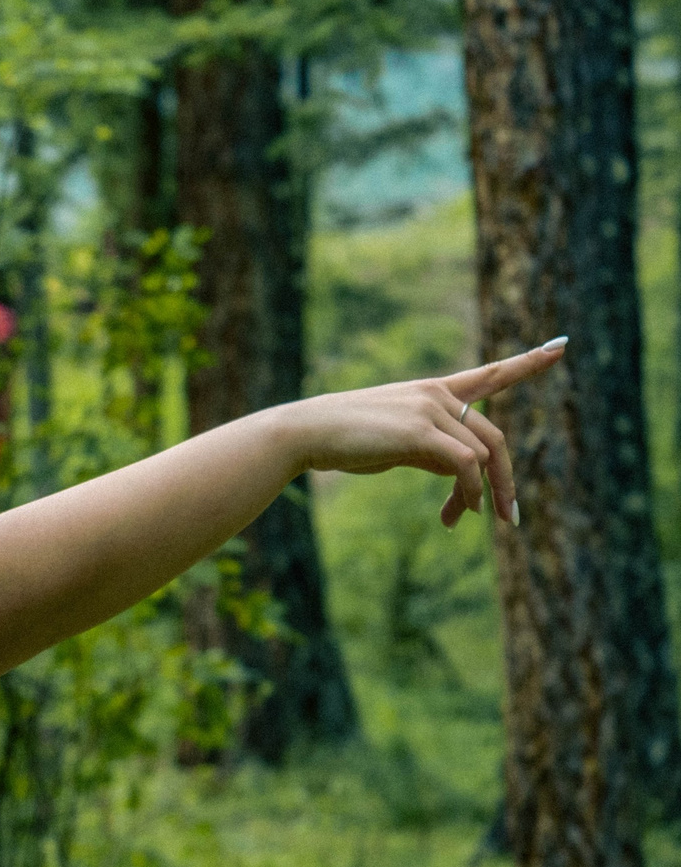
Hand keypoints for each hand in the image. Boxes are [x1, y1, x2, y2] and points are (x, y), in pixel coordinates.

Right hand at [286, 337, 566, 526]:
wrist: (306, 433)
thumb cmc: (343, 440)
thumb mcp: (396, 443)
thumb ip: (433, 450)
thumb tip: (465, 475)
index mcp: (431, 391)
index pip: (489, 374)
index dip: (528, 361)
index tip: (561, 345)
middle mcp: (436, 394)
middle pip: (494, 439)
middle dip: (505, 481)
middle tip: (509, 518)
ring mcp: (430, 409)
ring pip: (482, 455)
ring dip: (480, 495)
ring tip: (461, 521)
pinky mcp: (420, 431)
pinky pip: (465, 464)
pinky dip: (467, 492)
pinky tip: (456, 513)